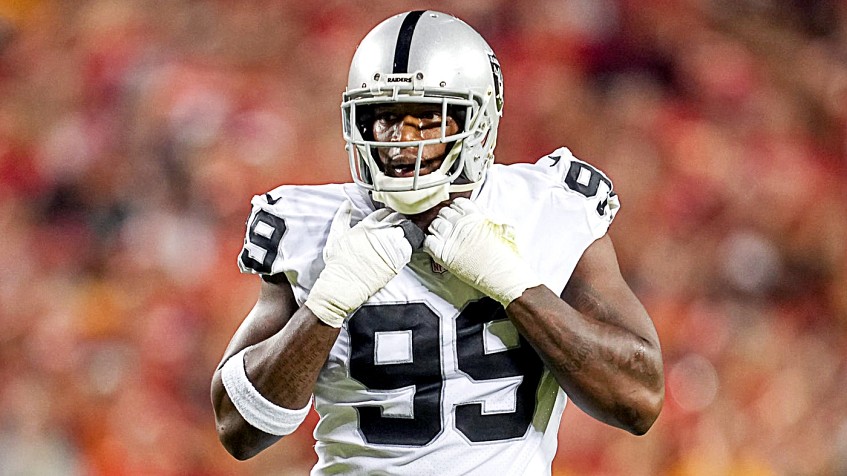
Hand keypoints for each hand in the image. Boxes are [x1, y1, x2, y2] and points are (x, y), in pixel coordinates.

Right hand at [305, 201, 413, 326]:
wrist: (343, 285)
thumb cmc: (338, 263)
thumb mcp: (335, 236)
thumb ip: (342, 217)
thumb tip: (347, 203)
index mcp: (366, 226)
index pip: (384, 211)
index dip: (386, 213)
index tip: (386, 218)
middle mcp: (380, 233)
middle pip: (397, 218)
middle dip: (398, 219)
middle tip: (396, 226)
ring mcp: (390, 246)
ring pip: (405, 229)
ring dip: (405, 230)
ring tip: (400, 235)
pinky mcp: (397, 260)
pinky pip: (409, 245)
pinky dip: (408, 244)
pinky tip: (403, 247)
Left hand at [424, 197, 540, 306]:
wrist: (506, 277)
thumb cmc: (508, 257)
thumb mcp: (506, 228)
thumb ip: (491, 218)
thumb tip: (483, 213)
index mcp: (476, 216)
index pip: (458, 203)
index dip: (457, 208)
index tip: (458, 214)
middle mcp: (462, 225)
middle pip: (444, 213)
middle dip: (446, 218)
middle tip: (449, 226)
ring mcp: (453, 240)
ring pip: (434, 225)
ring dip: (436, 229)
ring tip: (442, 236)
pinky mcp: (446, 256)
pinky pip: (429, 243)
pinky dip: (429, 243)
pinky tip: (436, 246)